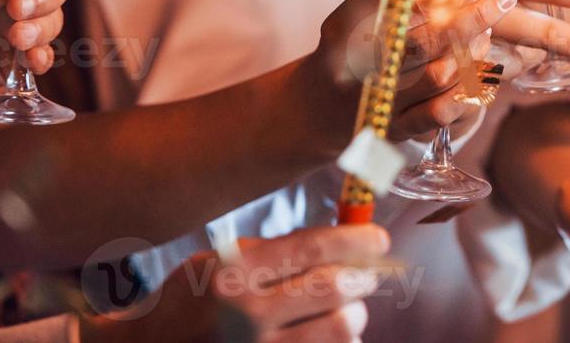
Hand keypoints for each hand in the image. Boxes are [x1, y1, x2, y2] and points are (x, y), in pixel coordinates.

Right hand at [82, 224, 389, 342]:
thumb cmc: (190, 299)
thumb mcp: (218, 260)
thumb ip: (273, 250)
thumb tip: (338, 237)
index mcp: (233, 274)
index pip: (312, 249)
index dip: (355, 239)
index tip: (378, 237)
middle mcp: (247, 315)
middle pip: (335, 289)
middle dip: (363, 276)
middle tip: (367, 272)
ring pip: (341, 329)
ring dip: (354, 313)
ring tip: (346, 307)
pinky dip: (340, 341)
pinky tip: (328, 331)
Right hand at [316, 0, 569, 140]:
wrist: (317, 112)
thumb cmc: (353, 49)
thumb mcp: (363, 13)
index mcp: (345, 25)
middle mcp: (355, 64)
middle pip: (421, 36)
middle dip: (472, 14)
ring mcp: (375, 99)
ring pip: (437, 73)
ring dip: (475, 53)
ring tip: (491, 34)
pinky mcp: (393, 130)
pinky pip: (441, 111)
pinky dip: (468, 92)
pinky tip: (483, 75)